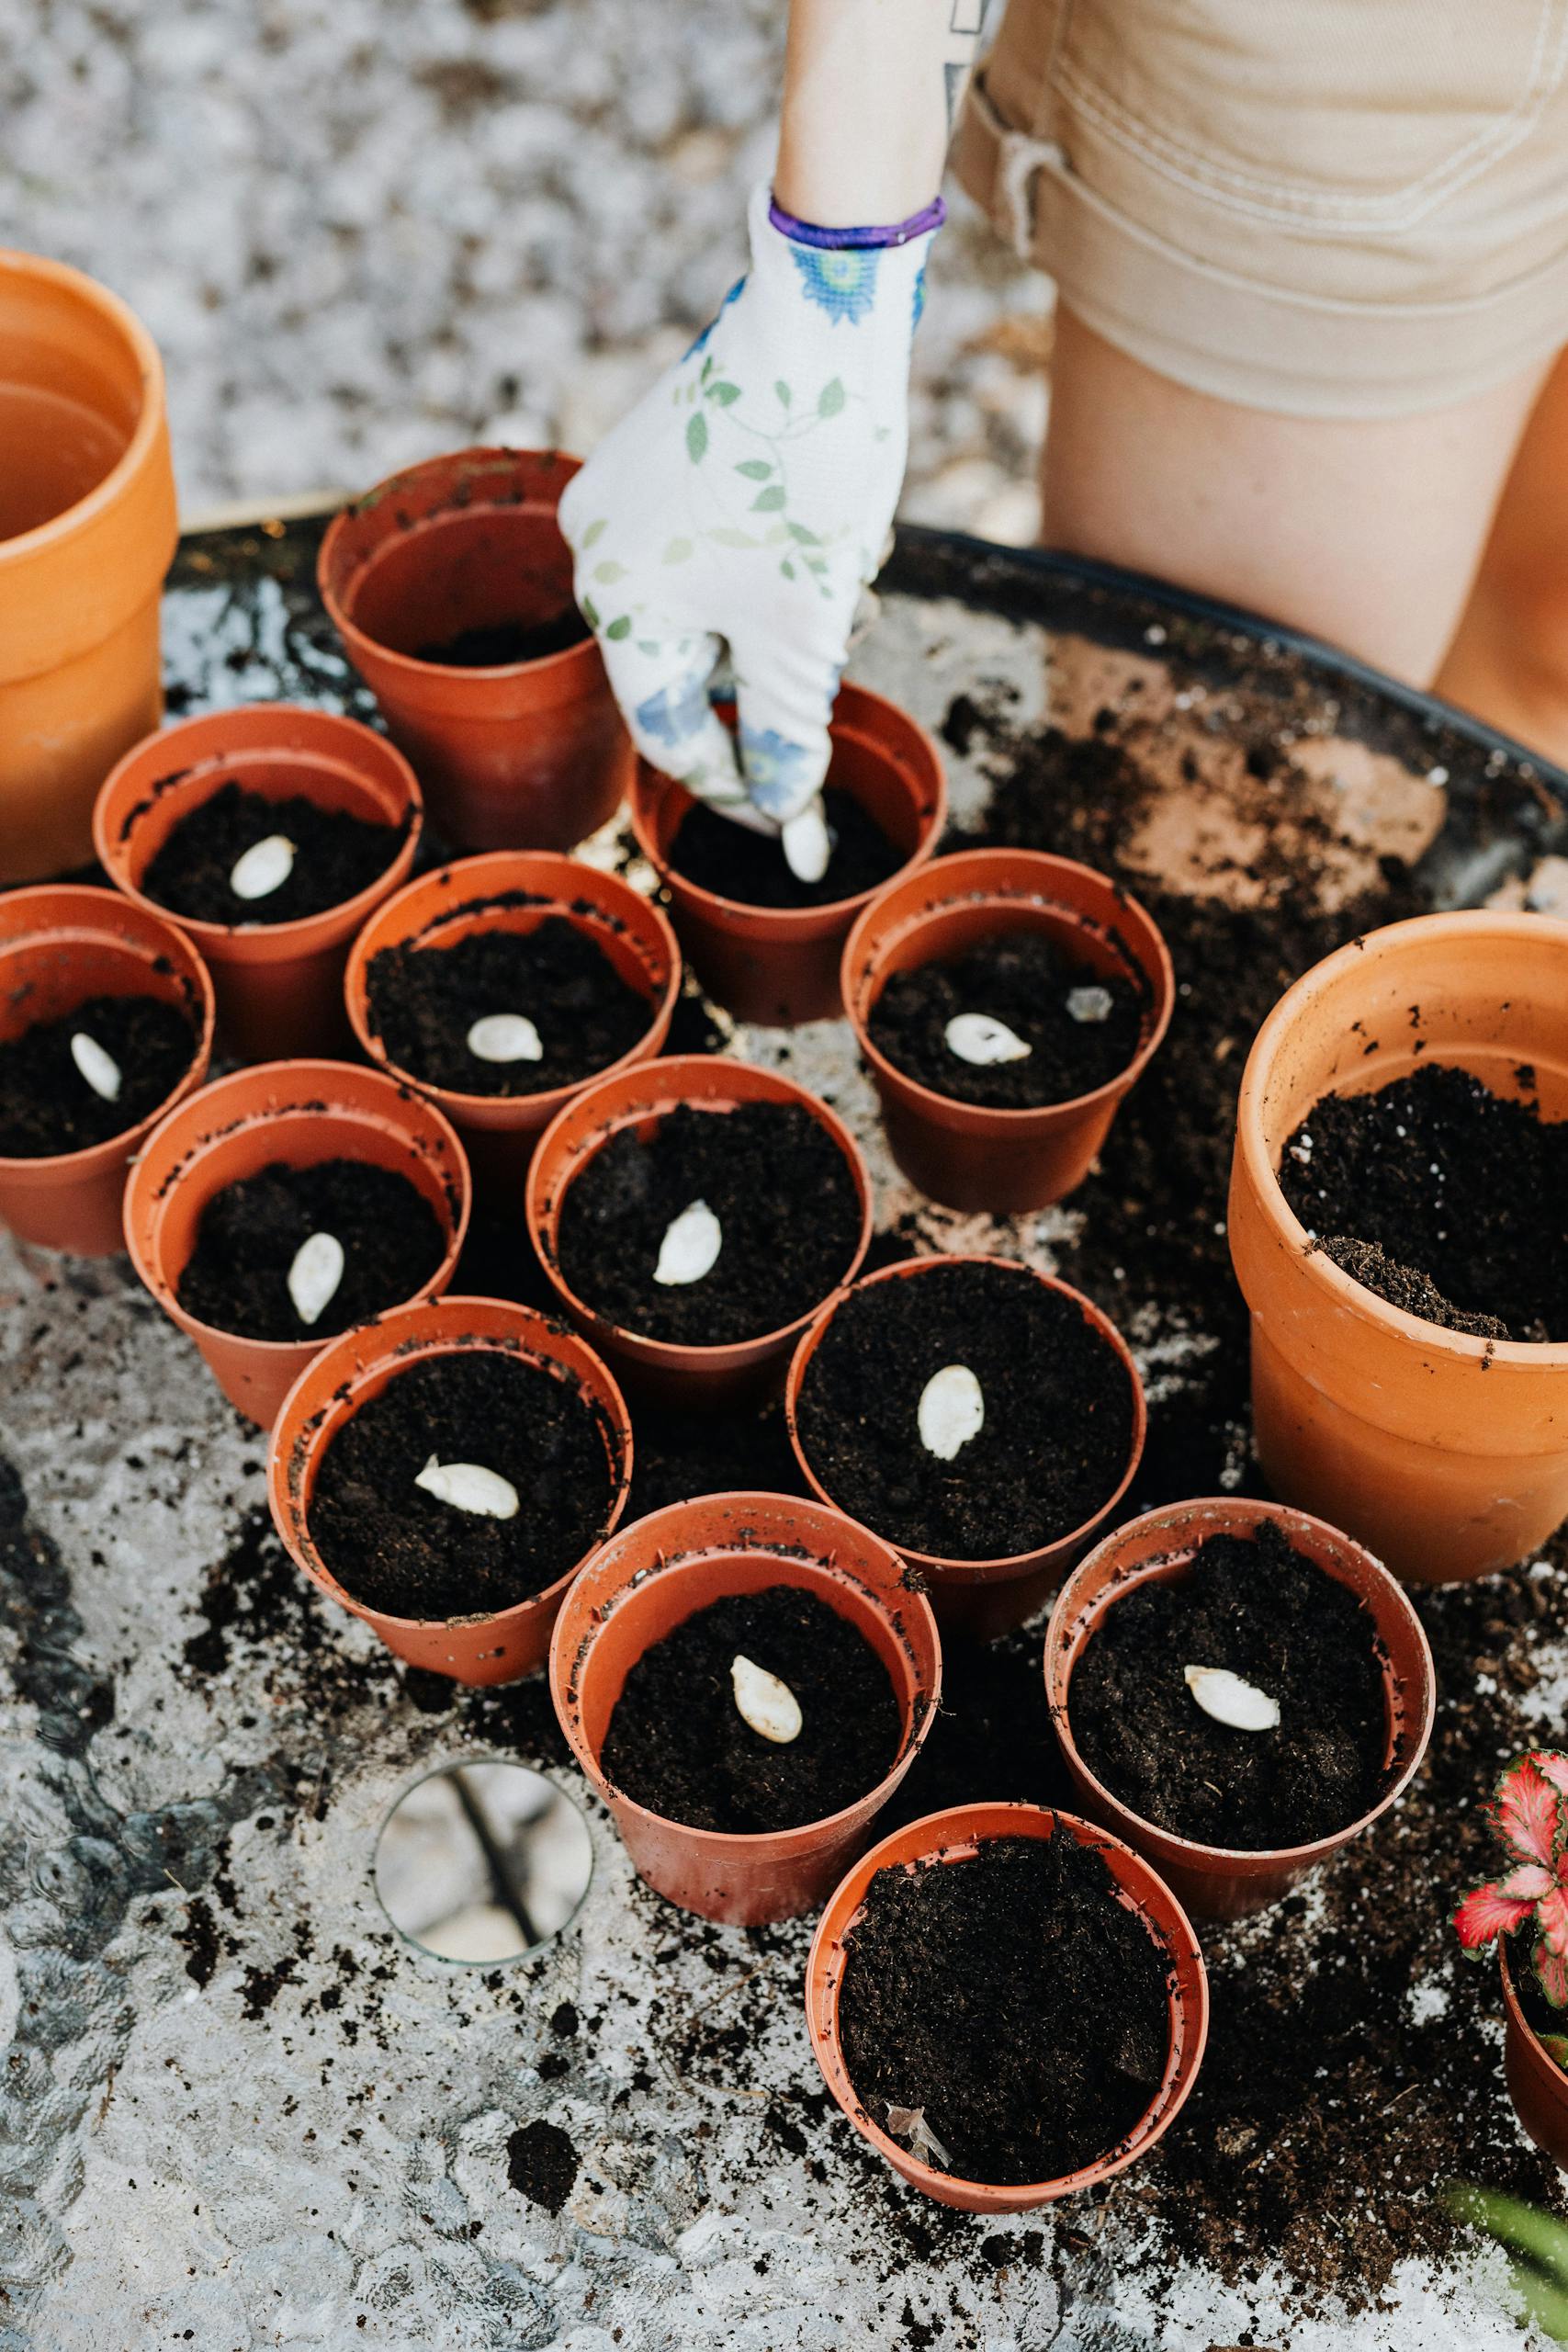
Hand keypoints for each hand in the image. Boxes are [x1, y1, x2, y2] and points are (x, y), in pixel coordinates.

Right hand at [559, 183, 936, 878]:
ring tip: (850, 571)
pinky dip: (773, 561)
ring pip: (712, 604)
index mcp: (615, 600)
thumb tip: (786, 808)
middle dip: (773, 674)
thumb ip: (785, 728)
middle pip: (691, 664)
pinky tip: (831, 531)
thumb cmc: (805, 473)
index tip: (794, 812)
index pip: (666, 730)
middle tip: (844, 649)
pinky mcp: (661, 452)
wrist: (821, 316)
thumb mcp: (805, 626)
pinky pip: (713, 546)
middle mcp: (597, 546)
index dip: (736, 782)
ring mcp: (624, 493)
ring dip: (784, 613)